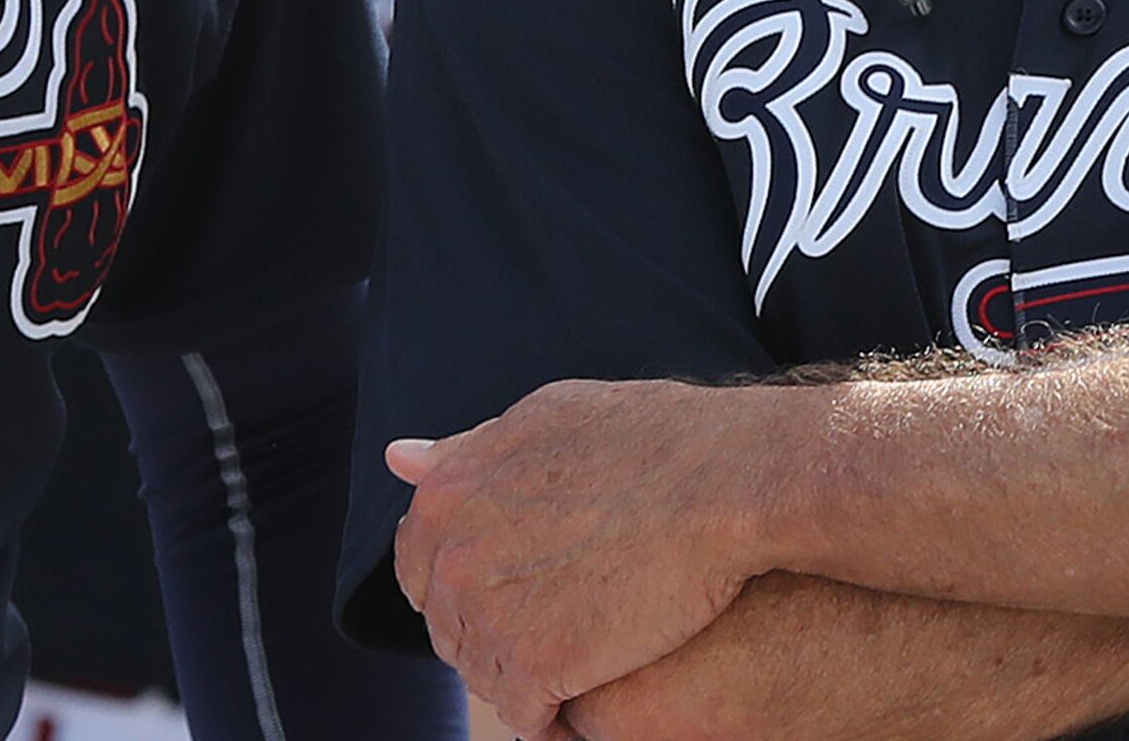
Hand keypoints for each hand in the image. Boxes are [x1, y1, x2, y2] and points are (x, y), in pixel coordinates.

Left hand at [387, 378, 773, 737]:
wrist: (725, 482)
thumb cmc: (652, 439)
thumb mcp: (546, 417)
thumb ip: (470, 450)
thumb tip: (403, 458)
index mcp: (448, 493)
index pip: (418, 562)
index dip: (462, 580)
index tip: (504, 588)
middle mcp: (454, 556)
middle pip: (448, 623)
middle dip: (487, 631)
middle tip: (546, 629)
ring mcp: (491, 614)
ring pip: (481, 673)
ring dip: (517, 677)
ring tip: (567, 670)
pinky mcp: (537, 667)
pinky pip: (523, 715)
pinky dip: (546, 718)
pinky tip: (575, 706)